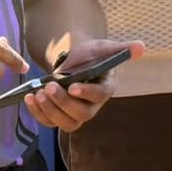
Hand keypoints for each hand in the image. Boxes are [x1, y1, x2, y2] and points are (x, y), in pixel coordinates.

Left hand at [12, 37, 144, 132]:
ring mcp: (75, 113)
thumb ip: (121, 49)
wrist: (73, 60)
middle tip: (48, 87)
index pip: (99, 96)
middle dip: (63, 103)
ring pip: (65, 123)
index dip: (87, 93)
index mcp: (105, 89)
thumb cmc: (90, 54)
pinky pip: (49, 122)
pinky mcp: (59, 116)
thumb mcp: (103, 47)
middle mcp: (92, 106)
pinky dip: (38, 113)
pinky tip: (29, 98)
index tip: (72, 86)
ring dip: (50, 111)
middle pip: (81, 114)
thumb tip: (141, 47)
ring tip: (38, 94)